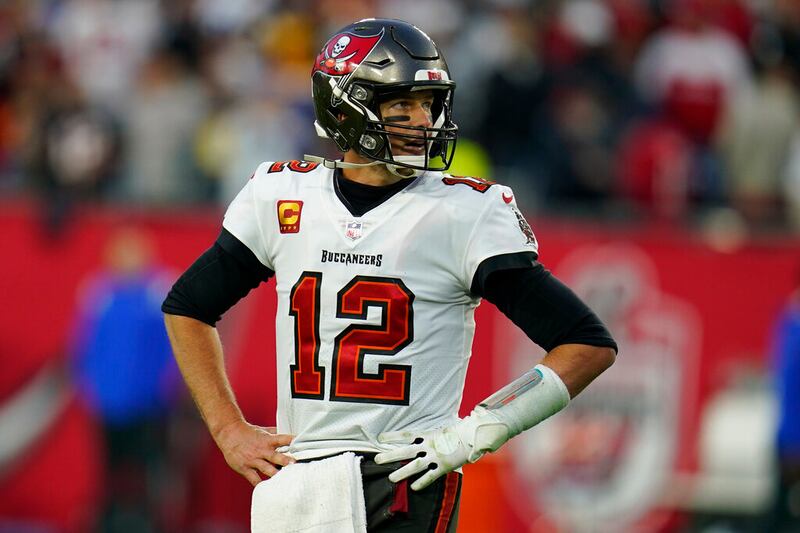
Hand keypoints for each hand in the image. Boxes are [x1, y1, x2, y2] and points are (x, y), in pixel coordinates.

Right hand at [214, 421, 294, 485]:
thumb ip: (275, 433)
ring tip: (285, 480)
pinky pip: (254, 479)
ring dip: (276, 474)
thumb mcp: (263, 430)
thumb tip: (289, 432)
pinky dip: (260, 484)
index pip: (283, 439)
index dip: (292, 441)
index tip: (302, 444)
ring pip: (266, 469)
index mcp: (267, 440)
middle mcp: (261, 450)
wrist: (228, 433)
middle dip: (285, 461)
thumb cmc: (247, 432)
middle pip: (275, 456)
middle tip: (294, 464)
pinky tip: (268, 489)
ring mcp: (253, 460)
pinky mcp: (244, 468)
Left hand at [374, 408, 508, 490]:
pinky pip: (431, 476)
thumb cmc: (459, 431)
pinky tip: (413, 488)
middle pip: (406, 451)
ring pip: (415, 466)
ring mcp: (435, 457)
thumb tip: (421, 433)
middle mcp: (429, 445)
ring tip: (391, 478)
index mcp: (428, 434)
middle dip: (391, 455)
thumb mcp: (442, 429)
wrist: (475, 436)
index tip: (380, 438)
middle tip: (377, 459)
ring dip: (402, 472)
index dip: (393, 436)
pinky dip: (422, 482)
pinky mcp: (443, 466)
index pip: (407, 434)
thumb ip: (430, 434)